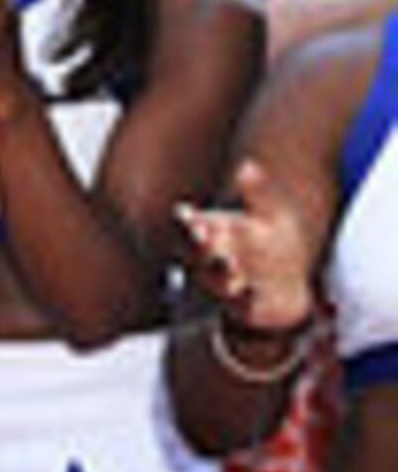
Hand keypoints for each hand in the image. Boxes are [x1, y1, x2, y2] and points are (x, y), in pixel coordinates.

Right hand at [176, 158, 315, 334]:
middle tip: (206, 236)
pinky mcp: (244, 307)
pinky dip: (244, 300)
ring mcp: (224, 286)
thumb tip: (248, 164)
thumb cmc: (269, 243)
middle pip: (197, 255)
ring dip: (220, 274)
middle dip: (200, 247)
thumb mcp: (268, 214)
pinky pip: (241, 306)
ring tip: (230, 266)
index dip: (186, 223)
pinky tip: (248, 291)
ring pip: (216, 281)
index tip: (188, 213)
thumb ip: (257, 193)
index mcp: (210, 236)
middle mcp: (209, 262)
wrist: (286, 284)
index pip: (188, 228)